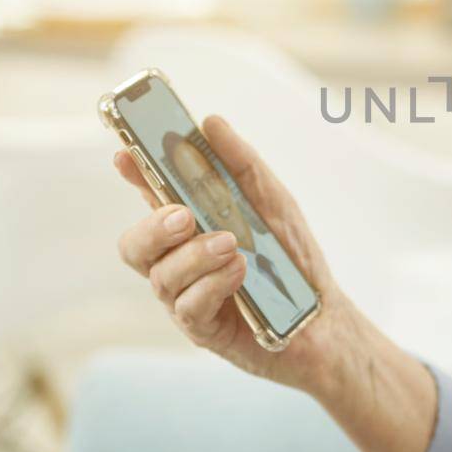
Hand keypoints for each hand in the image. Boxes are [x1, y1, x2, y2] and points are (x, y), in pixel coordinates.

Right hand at [112, 115, 439, 451]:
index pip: (150, 198)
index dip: (133, 176)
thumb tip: (211, 123)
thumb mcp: (274, 201)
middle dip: (152, 226)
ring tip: (231, 245)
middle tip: (185, 215)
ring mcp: (186, 297)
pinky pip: (187, 306)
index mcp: (191, 228)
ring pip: (160, 276)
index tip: (126, 155)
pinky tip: (239, 273)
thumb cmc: (293, 258)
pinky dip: (212, 284)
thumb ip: (242, 164)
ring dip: (194, 255)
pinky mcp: (202, 329)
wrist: (325, 318)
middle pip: (135, 245)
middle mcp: (179, 262)